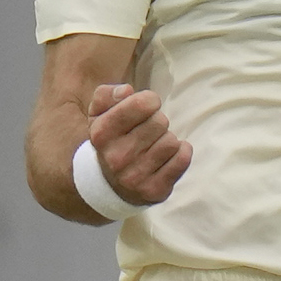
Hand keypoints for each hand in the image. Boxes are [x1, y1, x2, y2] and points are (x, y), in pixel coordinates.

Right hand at [86, 83, 189, 205]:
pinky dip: (182, 153)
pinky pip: (182, 160)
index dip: (150, 100)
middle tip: (148, 130)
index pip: (142, 104)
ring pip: (172, 142)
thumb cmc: (111, 140)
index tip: (147, 106)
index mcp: (102, 133)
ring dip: (167, 139)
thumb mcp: (98, 115)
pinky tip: (169, 155)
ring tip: (154, 145)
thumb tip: (126, 91)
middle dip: (158, 122)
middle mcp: (117, 157)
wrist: (110, 185)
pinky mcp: (155, 190)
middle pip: (160, 122)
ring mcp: (136, 177)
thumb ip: (106, 95)